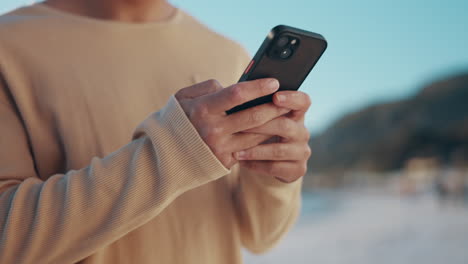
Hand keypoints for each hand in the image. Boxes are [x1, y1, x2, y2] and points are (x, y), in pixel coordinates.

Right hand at [175, 79, 289, 168]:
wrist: (164, 157)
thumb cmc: (177, 121)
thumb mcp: (183, 98)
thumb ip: (207, 87)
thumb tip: (231, 86)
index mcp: (202, 110)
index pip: (237, 94)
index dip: (258, 87)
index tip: (274, 81)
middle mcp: (213, 130)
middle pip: (253, 116)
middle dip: (275, 106)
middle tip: (289, 99)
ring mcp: (220, 148)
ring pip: (256, 134)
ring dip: (274, 124)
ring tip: (286, 114)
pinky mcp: (225, 162)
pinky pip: (251, 148)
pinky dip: (263, 139)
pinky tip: (272, 131)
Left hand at [235, 91, 311, 182]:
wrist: (271, 162)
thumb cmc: (262, 133)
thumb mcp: (262, 118)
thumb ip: (255, 106)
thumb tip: (234, 93)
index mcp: (296, 114)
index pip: (303, 101)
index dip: (292, 98)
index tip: (275, 96)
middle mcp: (302, 132)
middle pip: (285, 126)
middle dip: (261, 126)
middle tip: (240, 126)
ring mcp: (301, 151)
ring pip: (279, 150)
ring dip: (256, 150)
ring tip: (237, 151)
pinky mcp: (297, 169)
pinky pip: (275, 168)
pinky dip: (257, 165)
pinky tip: (242, 162)